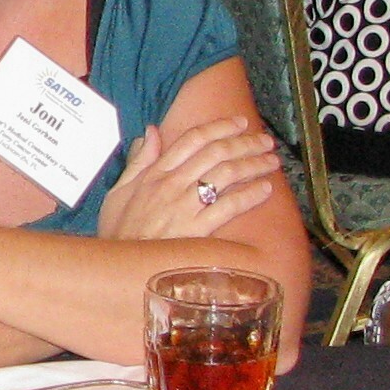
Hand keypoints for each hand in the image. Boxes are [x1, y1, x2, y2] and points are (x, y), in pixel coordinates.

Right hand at [96, 116, 283, 243]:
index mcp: (155, 173)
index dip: (220, 127)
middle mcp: (173, 184)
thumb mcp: (119, 190)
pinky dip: (250, 195)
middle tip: (265, 140)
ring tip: (272, 161)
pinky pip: (229, 206)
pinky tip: (265, 189)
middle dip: (245, 142)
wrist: (118, 266)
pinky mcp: (196, 229)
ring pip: (226, 174)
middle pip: (216, 152)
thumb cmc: (118, 231)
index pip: (192, 139)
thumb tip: (152, 132)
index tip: (240, 122)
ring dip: (253, 164)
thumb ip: (138, 160)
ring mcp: (185, 206)